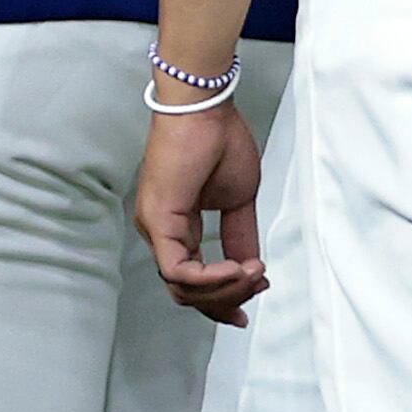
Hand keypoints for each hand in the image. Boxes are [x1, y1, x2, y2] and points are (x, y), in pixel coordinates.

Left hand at [137, 96, 267, 321]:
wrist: (206, 108)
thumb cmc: (218, 139)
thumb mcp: (239, 200)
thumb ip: (240, 236)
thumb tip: (250, 268)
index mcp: (177, 227)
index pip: (192, 279)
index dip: (222, 298)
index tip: (250, 302)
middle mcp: (160, 232)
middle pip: (186, 292)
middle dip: (227, 299)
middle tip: (257, 288)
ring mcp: (154, 228)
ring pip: (182, 288)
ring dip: (224, 289)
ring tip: (253, 274)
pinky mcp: (157, 222)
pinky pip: (179, 272)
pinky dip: (211, 279)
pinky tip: (237, 270)